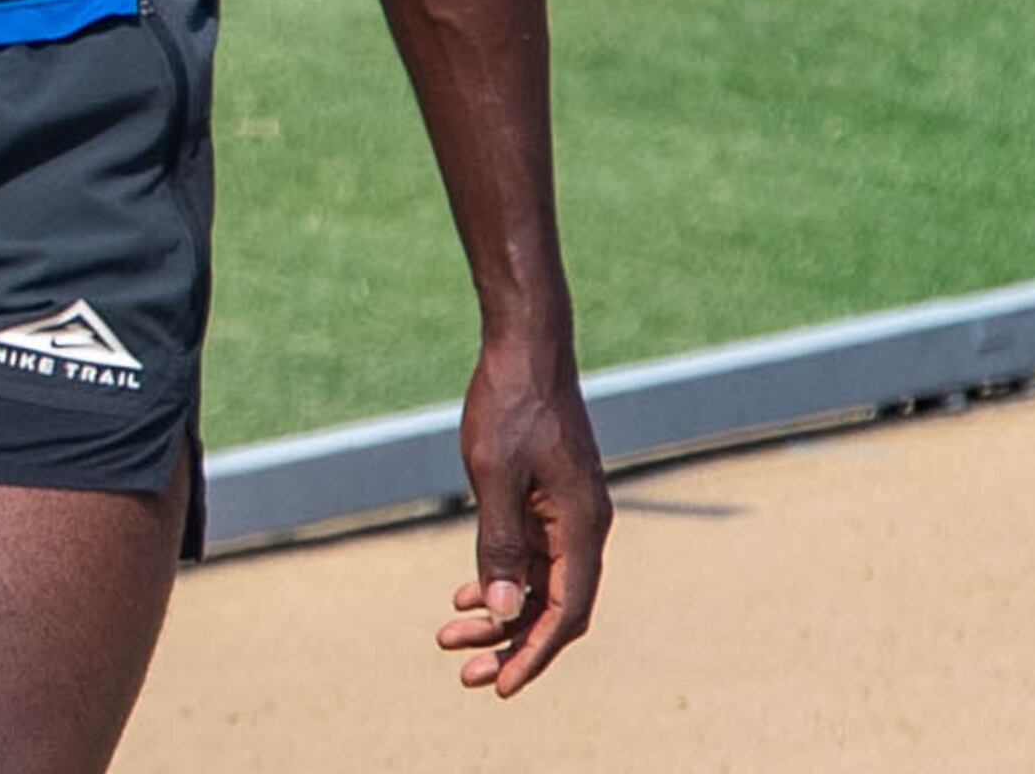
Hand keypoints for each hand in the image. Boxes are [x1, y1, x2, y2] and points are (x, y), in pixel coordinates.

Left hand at [435, 335, 608, 696]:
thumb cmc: (509, 406)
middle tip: (463, 672)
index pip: (564, 613)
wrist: (526, 348)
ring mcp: (568, 512)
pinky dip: (503, 578)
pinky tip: (467, 592)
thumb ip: (500, 546)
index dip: (533, 654)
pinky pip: (533, 555)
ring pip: (540, 583)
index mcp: (581, 527)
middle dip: (511, 644)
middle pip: (554, 606)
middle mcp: (584, 526)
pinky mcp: (551, 498)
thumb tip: (505, 612)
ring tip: (450, 636)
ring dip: (501, 614)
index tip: (500, 687)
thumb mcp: (494, 478)